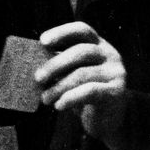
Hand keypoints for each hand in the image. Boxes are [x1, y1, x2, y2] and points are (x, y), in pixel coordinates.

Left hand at [38, 21, 127, 149]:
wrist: (109, 119)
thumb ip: (60, 66)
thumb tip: (32, 63)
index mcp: (98, 45)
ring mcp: (116, 72)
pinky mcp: (116, 92)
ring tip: (46, 99)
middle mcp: (110, 55)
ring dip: (59, 87)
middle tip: (38, 78)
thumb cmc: (84, 93)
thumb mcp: (72, 74)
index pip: (82, 30)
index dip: (62, 32)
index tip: (42, 42)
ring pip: (83, 74)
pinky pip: (91, 91)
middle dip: (56, 64)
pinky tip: (59, 105)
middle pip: (82, 51)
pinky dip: (71, 98)